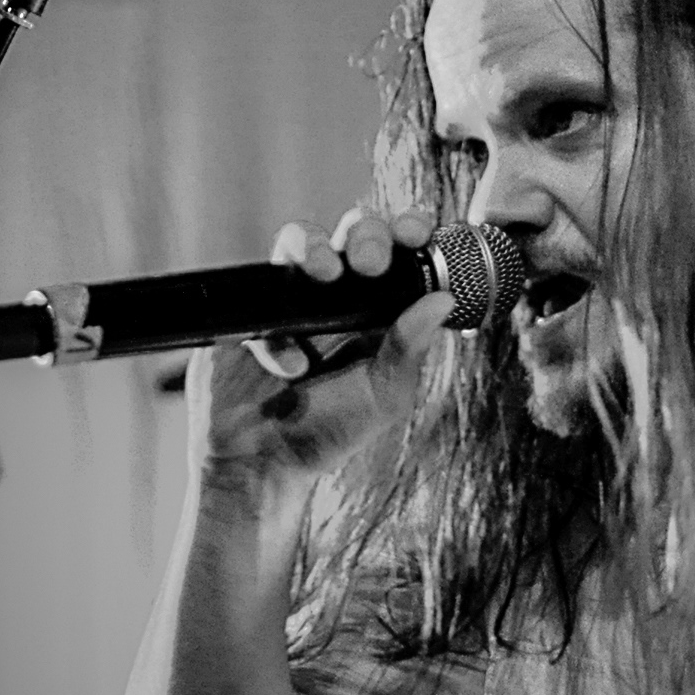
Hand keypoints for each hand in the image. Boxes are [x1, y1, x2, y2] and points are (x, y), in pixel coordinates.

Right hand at [187, 205, 456, 493]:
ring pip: (300, 242)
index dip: (410, 231)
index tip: (417, 233)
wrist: (261, 463)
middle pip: (354, 234)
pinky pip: (262, 298)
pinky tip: (291, 367)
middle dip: (366, 234)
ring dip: (314, 245)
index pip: (400, 253)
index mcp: (380, 310)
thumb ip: (410, 348)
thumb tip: (443, 301)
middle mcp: (339, 298)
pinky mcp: (251, 316)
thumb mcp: (384, 395)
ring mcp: (293, 302)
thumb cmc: (331, 430)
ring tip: (325, 273)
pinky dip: (279, 333)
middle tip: (369, 261)